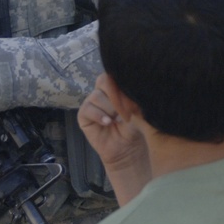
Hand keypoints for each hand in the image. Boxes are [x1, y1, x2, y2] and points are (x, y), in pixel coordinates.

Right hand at [78, 74, 149, 203]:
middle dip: (117, 97)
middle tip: (128, 112)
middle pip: (104, 81)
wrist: (129, 150)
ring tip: (120, 120)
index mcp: (116, 85)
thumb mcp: (139, 109)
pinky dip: (99, 115)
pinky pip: (87, 109)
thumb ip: (134, 96)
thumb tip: (135, 86)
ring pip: (97, 96)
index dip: (123, 84)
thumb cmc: (136, 127)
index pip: (115, 74)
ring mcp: (92, 102)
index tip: (134, 100)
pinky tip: (109, 123)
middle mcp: (102, 91)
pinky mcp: (83, 115)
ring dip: (110, 108)